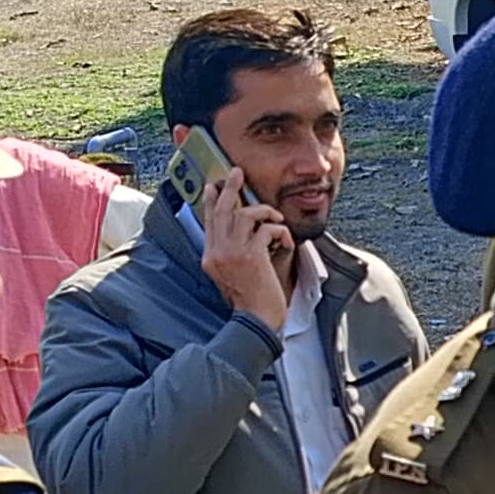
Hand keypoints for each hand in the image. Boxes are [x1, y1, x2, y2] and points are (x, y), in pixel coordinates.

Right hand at [196, 167, 300, 324]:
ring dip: (264, 211)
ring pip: (243, 213)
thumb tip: (242, 229)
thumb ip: (230, 253)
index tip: (214, 186)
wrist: (256, 321)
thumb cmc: (251, 301)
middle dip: (230, 188)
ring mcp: (232, 253)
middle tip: (237, 172)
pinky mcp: (251, 255)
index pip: (209, 221)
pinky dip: (279, 231)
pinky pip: (266, 228)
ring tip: (276, 217)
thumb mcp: (231, 275)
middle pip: (221, 210)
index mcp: (210, 257)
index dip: (212, 201)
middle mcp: (217, 252)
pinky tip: (285, 241)